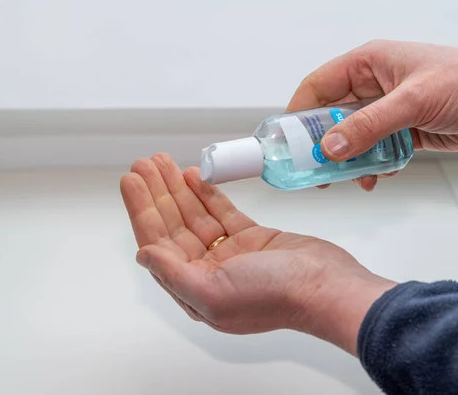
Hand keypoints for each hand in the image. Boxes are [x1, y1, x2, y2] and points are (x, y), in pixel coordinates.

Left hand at [120, 154, 394, 354]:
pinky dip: (207, 194)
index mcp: (195, 290)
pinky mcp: (253, 238)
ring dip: (178, 189)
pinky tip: (192, 176)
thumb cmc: (274, 296)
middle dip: (156, 194)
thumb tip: (143, 255)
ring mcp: (232, 254)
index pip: (159, 244)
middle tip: (143, 163)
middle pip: (174, 226)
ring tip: (162, 161)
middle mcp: (209, 272)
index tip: (131, 182)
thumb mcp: (214, 293)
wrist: (326, 286)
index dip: (142, 211)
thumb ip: (174, 275)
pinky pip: (222, 212)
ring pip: (196, 216)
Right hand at [287, 40, 457, 190]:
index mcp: (370, 63)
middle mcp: (374, 86)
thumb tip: (332, 146)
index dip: (298, 113)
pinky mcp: (402, 131)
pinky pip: (373, 151)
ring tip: (345, 179)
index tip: (287, 141)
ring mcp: (388, 110)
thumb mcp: (414, 102)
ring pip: (351, 138)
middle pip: (330, 116)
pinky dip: (370, 166)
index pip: (318, 85)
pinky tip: (375, 177)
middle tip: (312, 169)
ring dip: (347, 160)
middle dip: (321, 144)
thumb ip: (370, 125)